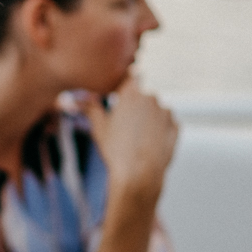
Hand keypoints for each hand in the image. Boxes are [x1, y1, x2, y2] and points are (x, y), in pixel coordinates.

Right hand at [80, 76, 177, 200]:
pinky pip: (166, 123)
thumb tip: (76, 100)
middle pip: (142, 96)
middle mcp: (151, 98)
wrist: (139, 174)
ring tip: (136, 139)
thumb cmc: (116, 150)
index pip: (129, 77)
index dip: (124, 85)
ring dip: (148, 118)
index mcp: (131, 93)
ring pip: (155, 110)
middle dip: (134, 106)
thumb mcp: (98, 127)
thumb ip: (90, 107)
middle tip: (123, 126)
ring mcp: (165, 112)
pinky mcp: (175, 127)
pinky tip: (148, 143)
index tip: (119, 94)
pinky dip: (159, 130)